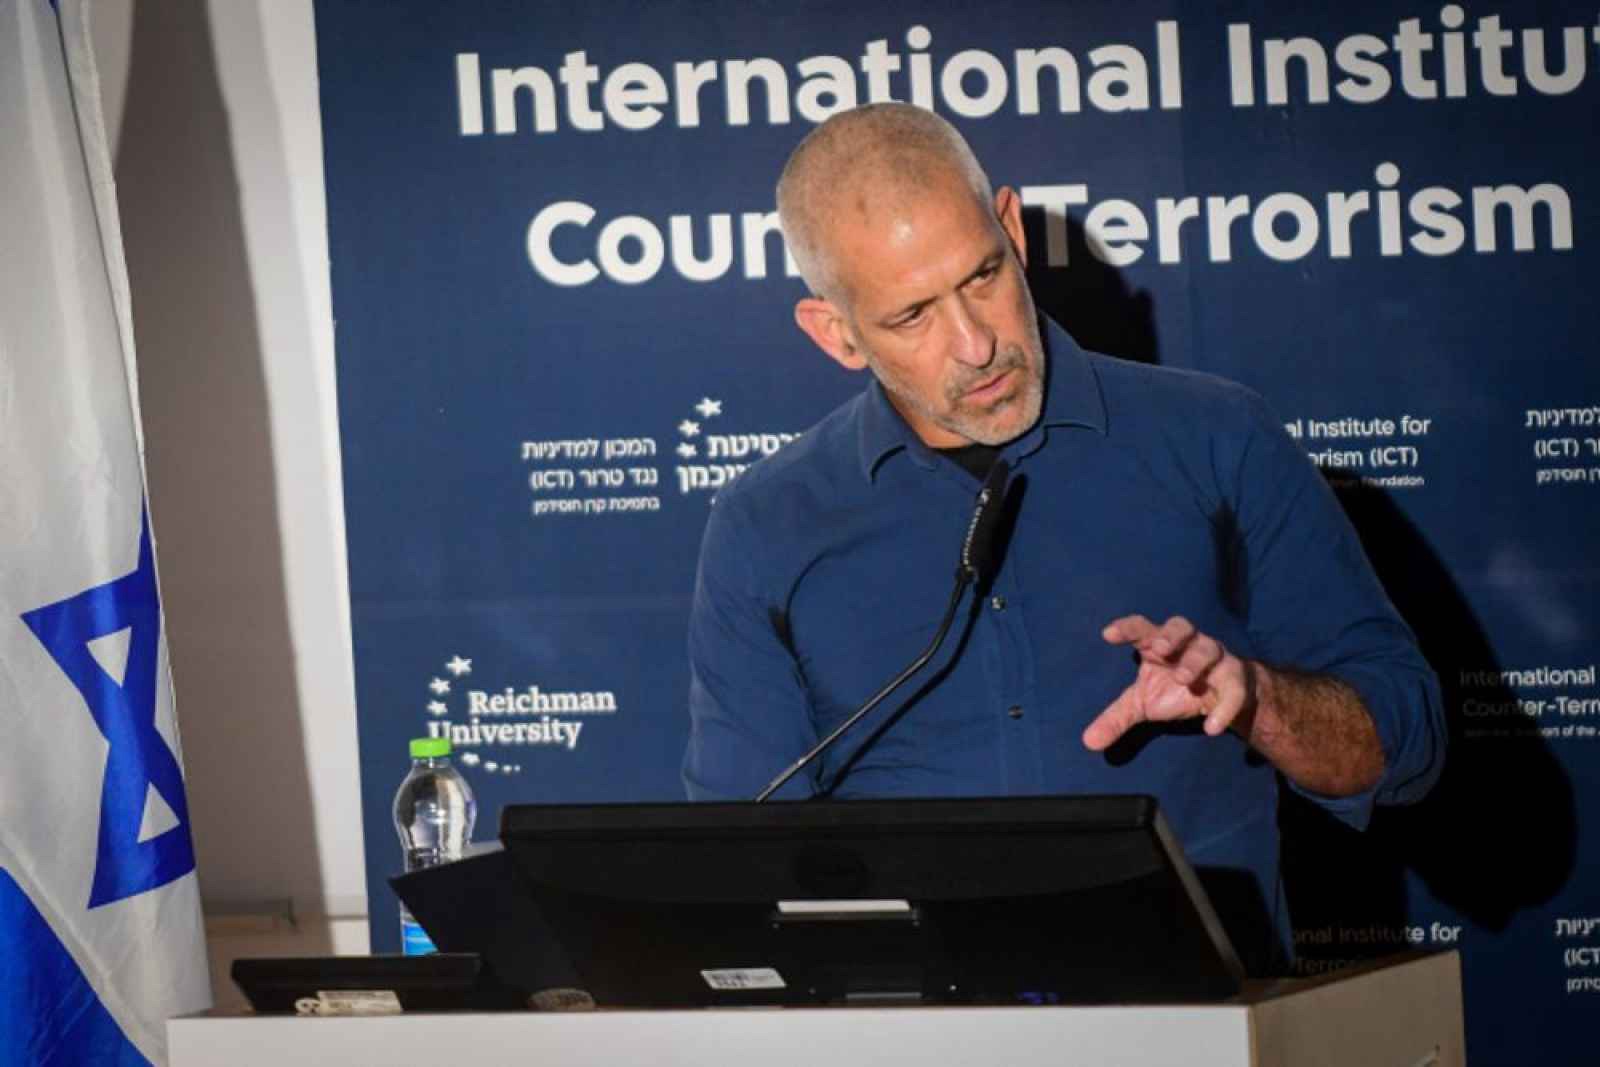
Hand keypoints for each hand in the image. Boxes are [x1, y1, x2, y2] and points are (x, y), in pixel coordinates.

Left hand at [1082, 614, 1254, 750]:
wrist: (1222, 699)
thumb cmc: (1174, 689)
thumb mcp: (1143, 704)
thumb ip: (1116, 718)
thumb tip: (1088, 742)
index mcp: (1159, 644)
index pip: (1142, 628)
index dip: (1126, 628)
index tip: (1107, 635)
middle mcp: (1187, 644)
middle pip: (1181, 626)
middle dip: (1171, 635)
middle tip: (1159, 647)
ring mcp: (1214, 658)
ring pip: (1210, 650)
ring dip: (1196, 662)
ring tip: (1183, 680)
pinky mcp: (1235, 680)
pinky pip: (1234, 689)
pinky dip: (1225, 708)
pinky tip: (1211, 728)